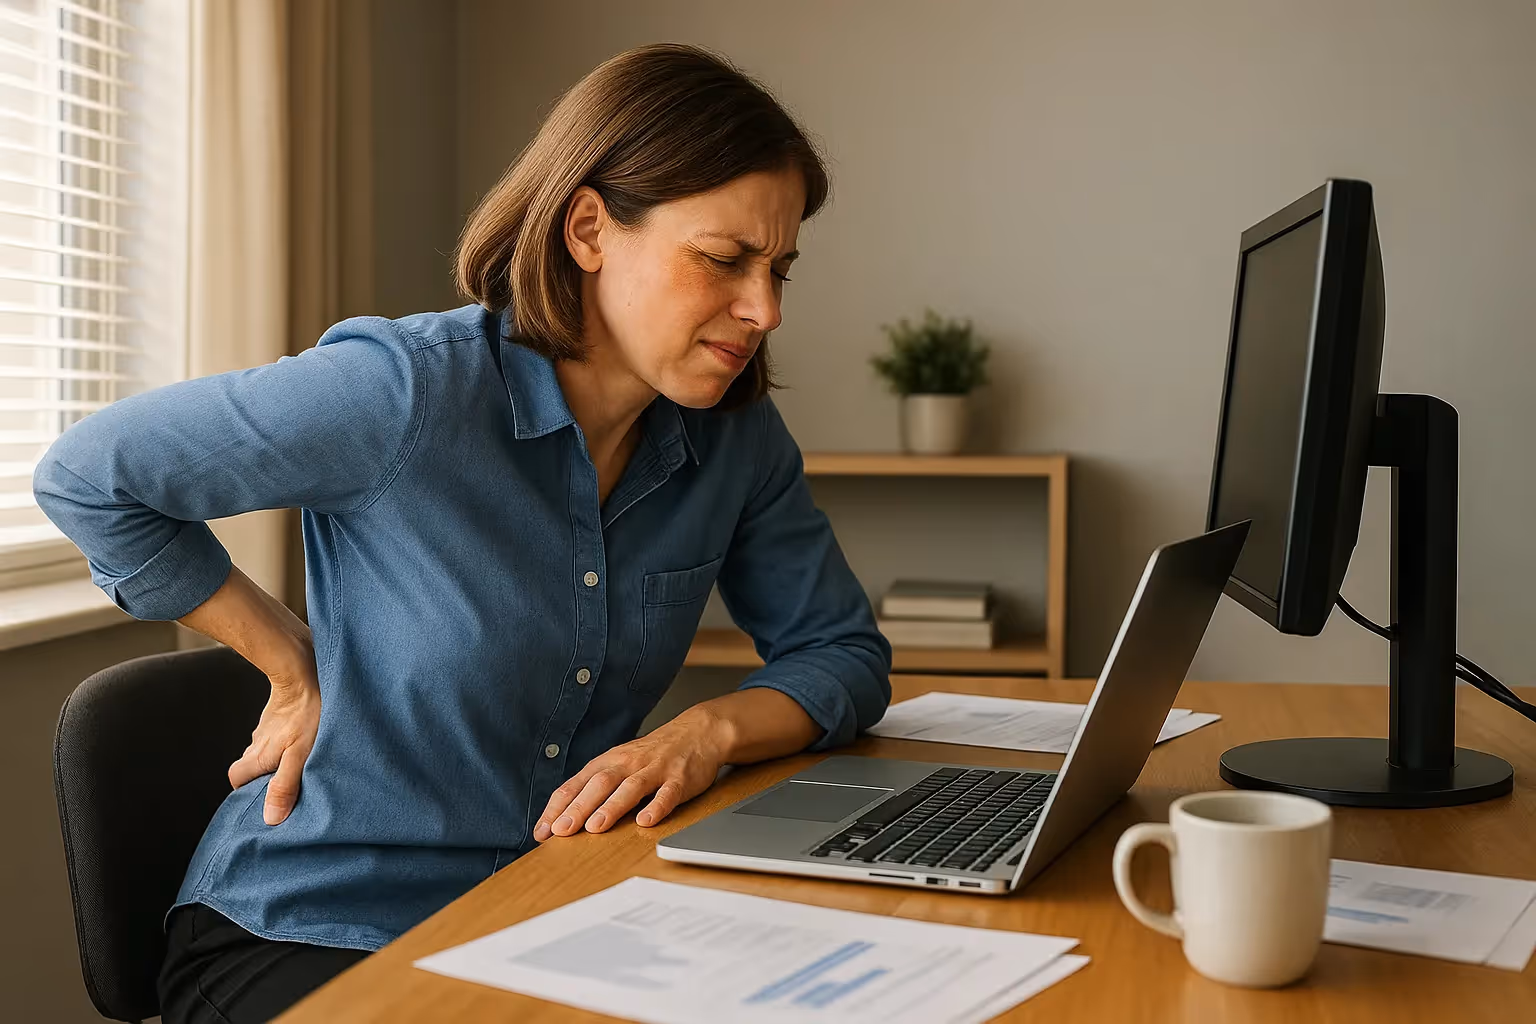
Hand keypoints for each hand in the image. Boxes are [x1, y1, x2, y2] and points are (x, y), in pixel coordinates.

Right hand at [228, 659, 320, 825]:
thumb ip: (285, 785)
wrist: (305, 670)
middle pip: (252, 767)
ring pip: (266, 751)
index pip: (237, 780)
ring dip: (280, 760)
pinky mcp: (281, 716)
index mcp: (256, 757)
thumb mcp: (300, 755)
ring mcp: (268, 729)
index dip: (246, 792)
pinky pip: (279, 736)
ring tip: (303, 766)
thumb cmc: (307, 713)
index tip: (266, 798)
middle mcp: (256, 743)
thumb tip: (270, 818)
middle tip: (290, 785)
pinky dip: (288, 743)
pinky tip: (308, 742)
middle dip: (266, 778)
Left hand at [534, 707, 731, 839]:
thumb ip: (596, 786)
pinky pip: (668, 793)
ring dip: (611, 807)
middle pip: (599, 784)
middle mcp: (628, 764)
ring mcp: (655, 770)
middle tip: (561, 831)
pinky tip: (646, 821)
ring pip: (630, 788)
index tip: (541, 831)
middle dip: (578, 808)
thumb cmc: (653, 754)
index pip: (576, 784)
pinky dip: (657, 807)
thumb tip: (564, 816)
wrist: (697, 731)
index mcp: (609, 762)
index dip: (557, 807)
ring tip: (595, 827)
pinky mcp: (680, 778)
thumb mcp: (620, 763)